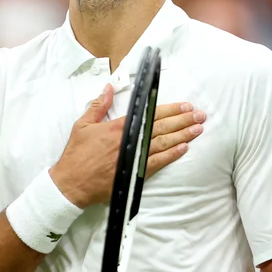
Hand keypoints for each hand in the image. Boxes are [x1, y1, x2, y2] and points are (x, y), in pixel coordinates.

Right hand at [50, 84, 204, 207]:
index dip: (170, 109)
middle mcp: (129, 141)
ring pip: (163, 144)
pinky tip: (184, 148)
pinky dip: (172, 155)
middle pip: (161, 128)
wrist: (71, 183)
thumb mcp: (83, 124)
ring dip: (183, 135)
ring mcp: (133, 158)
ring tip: (198, 129)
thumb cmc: (76, 155)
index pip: (149, 114)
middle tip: (199, 115)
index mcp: (118, 127)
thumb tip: (108, 88)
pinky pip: (158, 162)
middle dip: (183, 120)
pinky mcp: (134, 173)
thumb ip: (98, 105)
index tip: (184, 105)